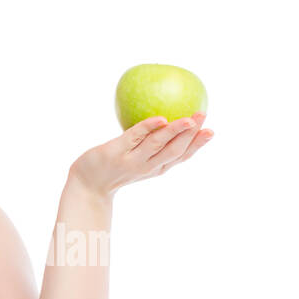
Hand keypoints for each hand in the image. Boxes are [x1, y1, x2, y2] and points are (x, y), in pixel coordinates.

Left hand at [69, 113, 212, 199]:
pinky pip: (134, 138)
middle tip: (204, 117)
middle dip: (191, 135)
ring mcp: (132, 160)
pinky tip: (160, 118)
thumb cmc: (114, 167)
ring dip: (175, 132)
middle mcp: (147, 166)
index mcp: (156, 168)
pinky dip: (148, 128)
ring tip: (189, 118)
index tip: (211, 131)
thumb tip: (164, 115)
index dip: (197, 145)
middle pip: (174, 152)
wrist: (87, 183)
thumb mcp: (137, 158)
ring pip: (158, 146)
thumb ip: (150, 142)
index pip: (181, 157)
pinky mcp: (116, 152)